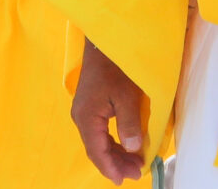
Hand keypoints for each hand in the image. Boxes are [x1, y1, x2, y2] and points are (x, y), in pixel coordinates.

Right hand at [72, 39, 148, 182]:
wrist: (104, 42)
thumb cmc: (116, 66)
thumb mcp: (126, 94)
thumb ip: (129, 123)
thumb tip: (133, 148)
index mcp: (87, 118)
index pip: (97, 151)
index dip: (110, 167)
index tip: (123, 180)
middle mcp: (82, 118)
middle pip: (97, 149)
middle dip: (115, 163)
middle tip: (135, 174)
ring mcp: (85, 112)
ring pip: (98, 141)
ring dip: (115, 153)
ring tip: (134, 164)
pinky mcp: (91, 106)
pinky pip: (100, 132)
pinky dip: (113, 142)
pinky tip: (125, 146)